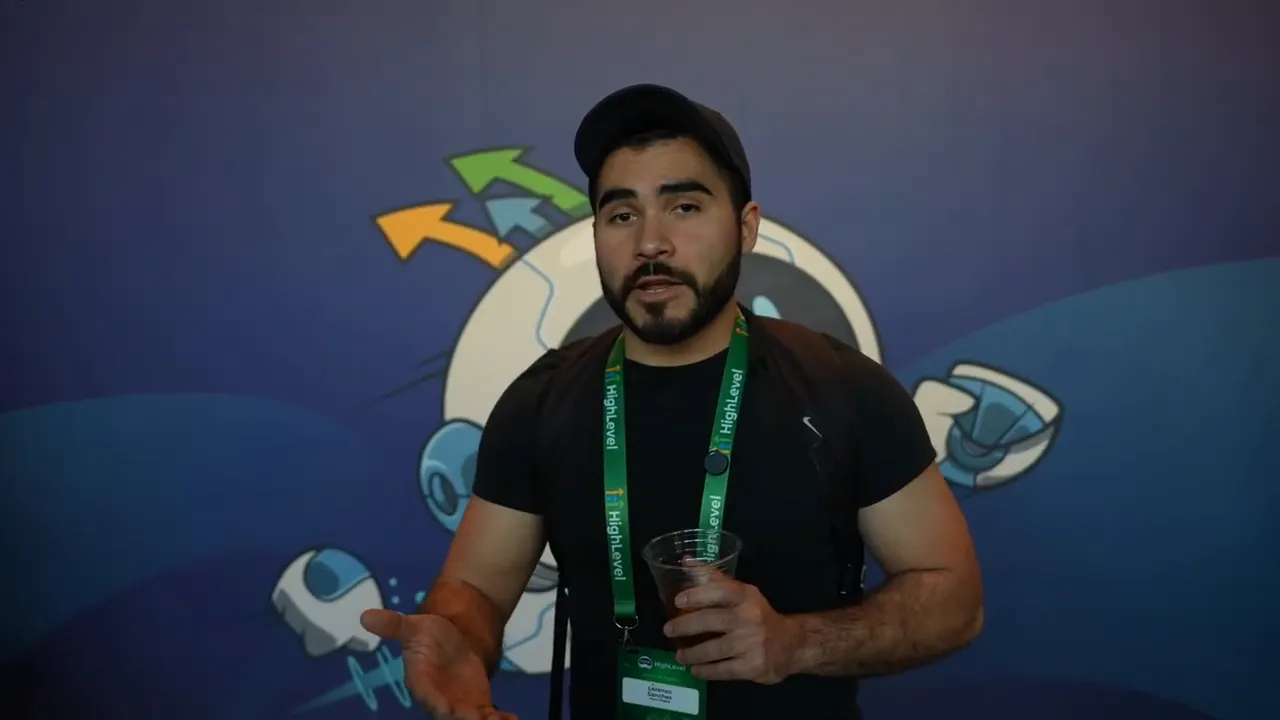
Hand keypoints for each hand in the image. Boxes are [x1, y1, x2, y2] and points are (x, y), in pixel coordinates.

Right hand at [360, 609, 516, 719]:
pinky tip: (510, 718)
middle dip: (460, 718)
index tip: (444, 708)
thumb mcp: (413, 625)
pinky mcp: (477, 705)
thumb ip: (393, 625)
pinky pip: (487, 717)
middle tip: (473, 719)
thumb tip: (365, 616)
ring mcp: (458, 705)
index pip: (425, 695)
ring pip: (469, 719)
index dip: (434, 702)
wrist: (452, 639)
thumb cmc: (428, 634)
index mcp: (420, 681)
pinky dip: (498, 719)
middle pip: (448, 715)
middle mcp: (438, 699)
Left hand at [662, 577, 799, 684]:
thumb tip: (685, 561)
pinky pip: (722, 670)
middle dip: (685, 626)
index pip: (720, 591)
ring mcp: (751, 643)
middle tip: (668, 630)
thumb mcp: (741, 593)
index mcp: (745, 596)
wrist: (790, 644)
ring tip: (680, 655)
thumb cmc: (758, 615)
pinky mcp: (752, 666)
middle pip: (710, 621)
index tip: (678, 601)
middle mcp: (749, 617)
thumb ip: (714, 579)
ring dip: (692, 654)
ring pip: (713, 649)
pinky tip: (695, 670)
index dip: (698, 594)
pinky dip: (705, 671)